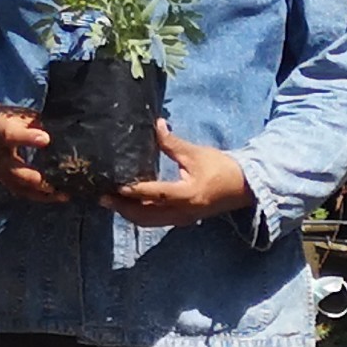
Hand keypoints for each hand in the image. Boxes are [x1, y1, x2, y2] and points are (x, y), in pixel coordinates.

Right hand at [0, 105, 64, 202]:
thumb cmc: (1, 120)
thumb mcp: (15, 114)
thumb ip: (35, 122)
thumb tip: (61, 129)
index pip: (9, 135)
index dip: (27, 138)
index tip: (45, 139)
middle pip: (12, 169)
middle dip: (33, 177)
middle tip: (55, 181)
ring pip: (18, 186)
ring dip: (41, 192)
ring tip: (64, 194)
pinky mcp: (3, 180)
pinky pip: (21, 191)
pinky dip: (39, 196)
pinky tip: (57, 196)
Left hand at [110, 121, 254, 227]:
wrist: (244, 188)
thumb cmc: (221, 168)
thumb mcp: (196, 153)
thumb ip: (172, 143)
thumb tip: (156, 125)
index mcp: (186, 195)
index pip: (153, 194)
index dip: (132, 191)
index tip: (114, 186)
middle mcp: (181, 211)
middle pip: (145, 215)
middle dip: (123, 208)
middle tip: (102, 197)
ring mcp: (182, 219)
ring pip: (149, 221)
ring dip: (129, 213)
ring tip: (111, 203)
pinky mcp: (182, 220)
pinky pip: (156, 221)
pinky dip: (141, 215)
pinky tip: (130, 206)